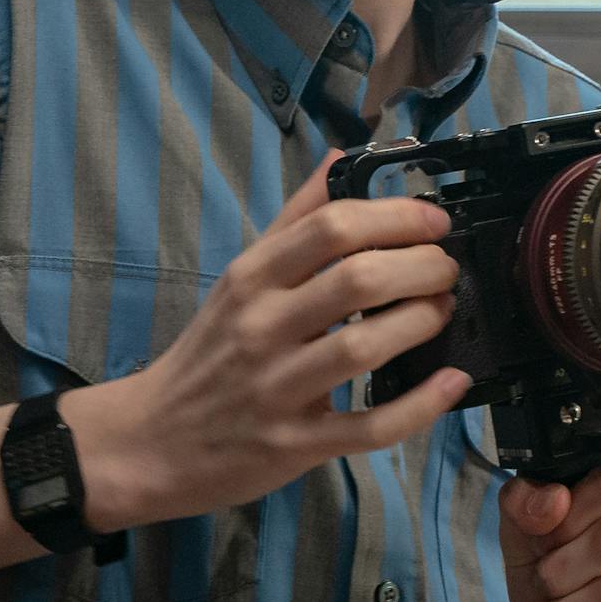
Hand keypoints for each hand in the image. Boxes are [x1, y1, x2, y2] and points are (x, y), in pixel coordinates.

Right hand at [72, 152, 470, 527]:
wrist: (151, 441)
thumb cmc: (207, 356)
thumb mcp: (240, 278)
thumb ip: (294, 220)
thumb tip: (341, 158)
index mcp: (251, 280)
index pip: (330, 229)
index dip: (395, 218)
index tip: (433, 222)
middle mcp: (262, 328)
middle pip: (356, 281)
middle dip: (420, 268)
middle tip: (445, 269)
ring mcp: (278, 388)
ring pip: (363, 346)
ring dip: (421, 322)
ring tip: (443, 310)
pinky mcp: (295, 443)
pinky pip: (368, 425)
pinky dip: (418, 405)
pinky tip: (449, 382)